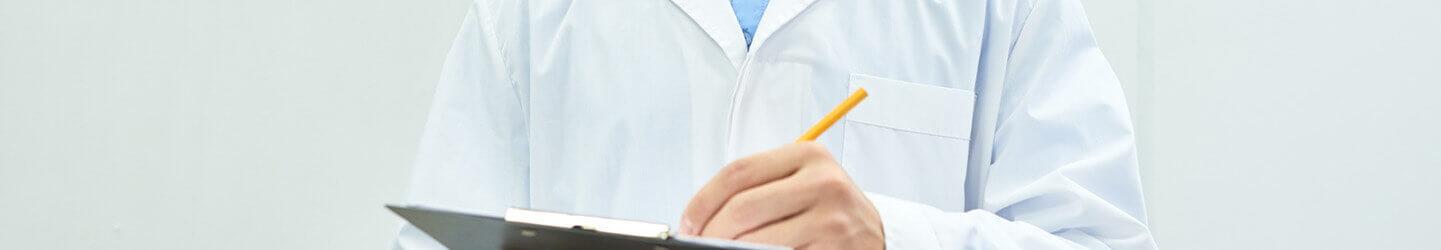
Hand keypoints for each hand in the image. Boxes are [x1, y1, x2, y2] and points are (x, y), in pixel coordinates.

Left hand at [681, 142, 883, 248]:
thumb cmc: (826, 209)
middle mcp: (824, 183)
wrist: (876, 235)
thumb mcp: (800, 182)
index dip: (702, 201)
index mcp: (808, 155)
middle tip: (700, 244)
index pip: (737, 173)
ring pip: (755, 241)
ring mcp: (832, 220)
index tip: (688, 222)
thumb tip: (699, 218)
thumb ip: (757, 188)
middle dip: (711, 233)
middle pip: (742, 209)